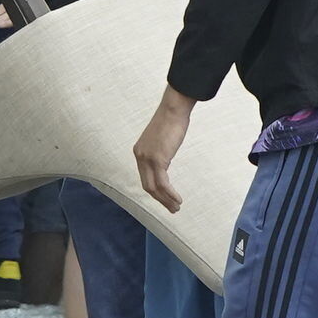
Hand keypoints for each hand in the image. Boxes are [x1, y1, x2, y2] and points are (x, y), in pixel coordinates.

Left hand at [132, 84, 195, 212]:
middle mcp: (140, 156)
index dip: (155, 191)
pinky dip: (170, 194)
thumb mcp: (162, 139)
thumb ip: (160, 151)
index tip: (166, 199)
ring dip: (166, 200)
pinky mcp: (158, 159)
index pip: (145, 177)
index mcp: (139, 152)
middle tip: (172, 209)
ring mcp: (147, 158)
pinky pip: (163, 183)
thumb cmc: (172, 120)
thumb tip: (165, 159)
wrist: (173, 109)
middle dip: (160, 200)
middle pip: (147, 185)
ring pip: (154, 187)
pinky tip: (178, 199)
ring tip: (176, 208)